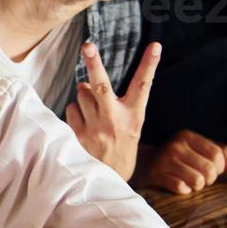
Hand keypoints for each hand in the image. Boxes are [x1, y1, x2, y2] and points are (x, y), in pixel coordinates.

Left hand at [65, 41, 160, 179]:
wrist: (109, 182)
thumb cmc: (120, 148)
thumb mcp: (129, 127)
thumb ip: (111, 103)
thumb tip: (82, 84)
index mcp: (134, 116)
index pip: (144, 85)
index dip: (149, 65)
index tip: (155, 45)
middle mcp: (115, 120)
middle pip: (102, 86)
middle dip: (94, 63)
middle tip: (88, 45)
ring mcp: (96, 129)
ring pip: (82, 94)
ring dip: (84, 97)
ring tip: (94, 115)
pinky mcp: (79, 136)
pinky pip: (71, 109)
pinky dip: (75, 112)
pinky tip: (83, 125)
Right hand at [143, 129, 226, 194]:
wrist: (144, 162)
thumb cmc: (178, 157)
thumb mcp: (197, 148)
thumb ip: (220, 153)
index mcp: (187, 136)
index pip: (218, 154)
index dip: (220, 166)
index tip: (213, 169)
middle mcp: (176, 146)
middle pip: (210, 169)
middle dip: (210, 178)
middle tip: (202, 177)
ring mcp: (165, 160)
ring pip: (198, 181)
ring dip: (197, 186)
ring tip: (191, 181)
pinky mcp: (157, 175)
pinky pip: (181, 188)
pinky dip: (184, 190)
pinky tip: (179, 185)